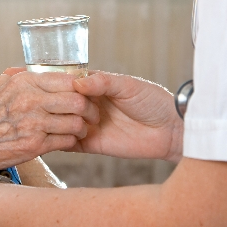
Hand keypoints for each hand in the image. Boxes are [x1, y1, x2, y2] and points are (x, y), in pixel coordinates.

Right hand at [0, 70, 99, 170]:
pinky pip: (66, 141)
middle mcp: (31, 100)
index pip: (67, 79)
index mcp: (24, 81)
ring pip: (76, 122)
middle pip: (77, 100)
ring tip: (81, 129)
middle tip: (90, 113)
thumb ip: (20, 77)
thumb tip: (38, 71)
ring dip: (82, 127)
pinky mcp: (35, 145)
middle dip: (88, 108)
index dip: (81, 87)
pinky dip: (71, 141)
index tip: (85, 93)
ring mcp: (34, 123)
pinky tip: (68, 140)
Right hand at [68, 72, 182, 161]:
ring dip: (59, 122)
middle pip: (62, 103)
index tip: (56, 87)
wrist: (170, 130)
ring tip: (65, 121)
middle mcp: (88, 104)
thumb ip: (103, 82)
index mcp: (95, 86)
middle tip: (68, 107)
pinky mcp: (91, 144)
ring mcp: (88, 124)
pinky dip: (60, 141)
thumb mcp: (128, 85)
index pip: (68, 83)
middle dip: (60, 105)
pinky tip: (59, 137)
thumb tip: (77, 82)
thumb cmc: (152, 102)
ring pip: (62, 123)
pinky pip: (69, 144)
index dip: (59, 85)